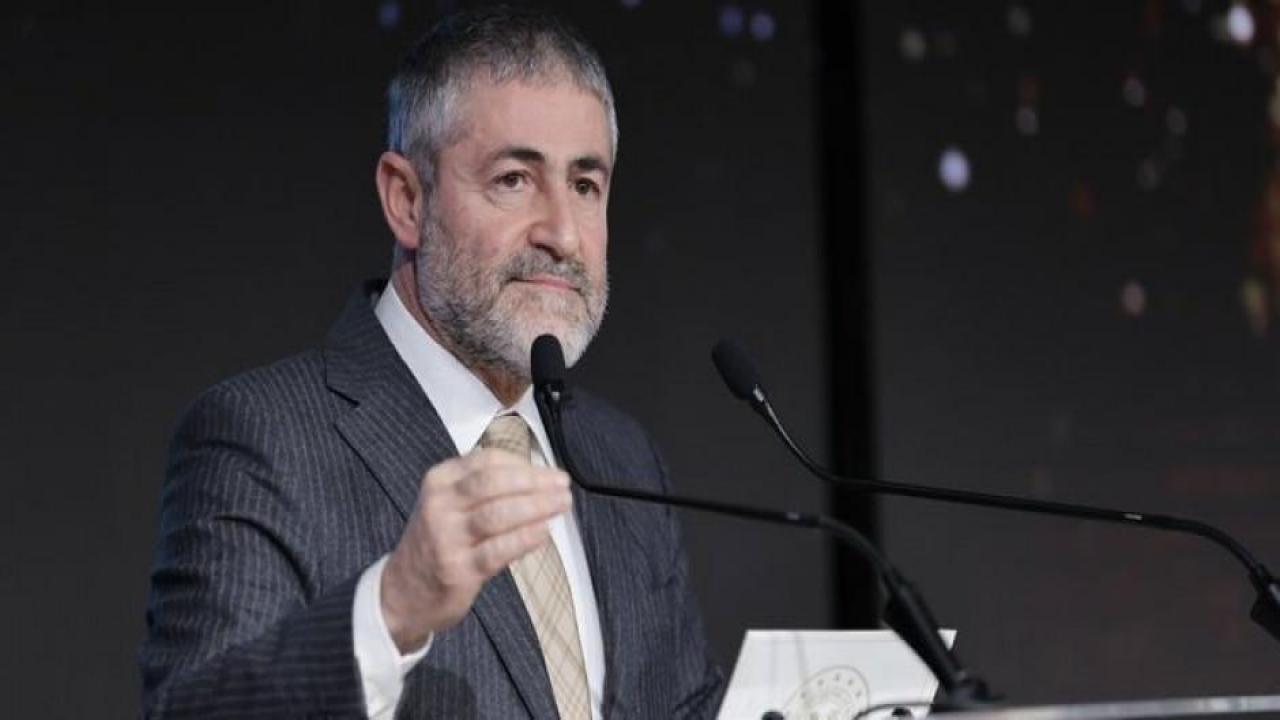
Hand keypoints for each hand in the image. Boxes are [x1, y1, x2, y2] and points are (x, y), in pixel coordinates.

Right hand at [380, 449, 572, 652]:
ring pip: (499, 514)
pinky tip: (543, 532)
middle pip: (494, 484)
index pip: (487, 461)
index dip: (524, 465)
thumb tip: (539, 477)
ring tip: (561, 505)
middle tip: (562, 485)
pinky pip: (498, 550)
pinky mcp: (457, 568)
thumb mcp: (449, 503)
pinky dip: (524, 538)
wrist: (403, 592)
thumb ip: (485, 487)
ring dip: (536, 507)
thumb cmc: (438, 542)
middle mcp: (440, 504)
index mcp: (440, 481)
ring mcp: (447, 537)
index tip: (549, 472)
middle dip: (534, 482)